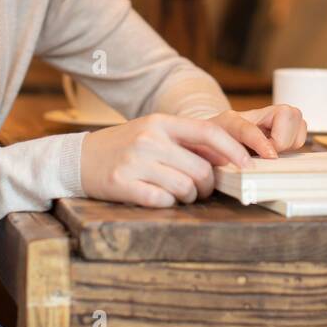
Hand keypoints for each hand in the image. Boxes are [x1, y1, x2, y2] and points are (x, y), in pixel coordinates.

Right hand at [79, 105, 308, 208]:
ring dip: (188, 198)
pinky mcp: (122, 184)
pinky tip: (157, 197)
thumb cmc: (125, 146)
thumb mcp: (154, 132)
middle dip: (208, 186)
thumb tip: (230, 155)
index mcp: (161, 122)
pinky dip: (166, 204)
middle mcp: (149, 139)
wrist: (78, 158)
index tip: (248, 166)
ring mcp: (135, 162)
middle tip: (201, 191)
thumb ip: (187, 141)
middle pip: (202, 170)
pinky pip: (162, 202)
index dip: (234, 151)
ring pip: (185, 189)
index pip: (209, 133)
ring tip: (177, 194)